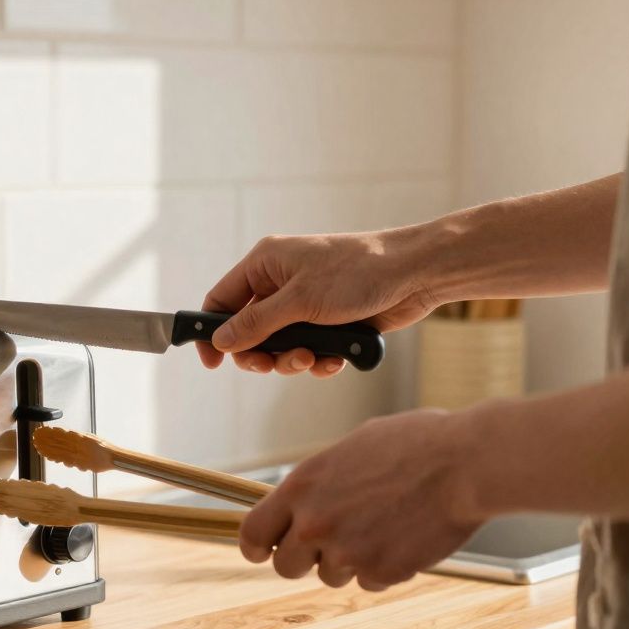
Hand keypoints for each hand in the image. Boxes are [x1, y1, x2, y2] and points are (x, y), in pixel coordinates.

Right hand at [199, 230, 438, 376]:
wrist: (416, 275)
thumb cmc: (358, 273)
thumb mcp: (299, 301)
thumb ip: (256, 323)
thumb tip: (220, 341)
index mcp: (266, 264)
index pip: (222, 300)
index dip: (212, 332)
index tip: (212, 362)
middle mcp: (282, 283)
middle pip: (248, 331)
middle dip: (261, 353)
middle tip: (272, 364)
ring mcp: (306, 304)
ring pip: (279, 347)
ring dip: (293, 360)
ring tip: (314, 358)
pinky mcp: (329, 323)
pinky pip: (309, 351)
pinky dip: (318, 361)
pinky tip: (336, 360)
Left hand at [239, 409, 482, 590]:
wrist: (465, 464)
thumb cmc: (415, 444)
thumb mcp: (351, 448)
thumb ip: (321, 480)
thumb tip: (309, 497)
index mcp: (302, 486)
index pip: (252, 532)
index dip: (255, 547)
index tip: (261, 552)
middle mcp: (316, 523)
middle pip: (285, 567)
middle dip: (303, 560)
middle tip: (328, 545)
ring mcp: (348, 551)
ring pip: (330, 576)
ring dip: (348, 562)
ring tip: (380, 529)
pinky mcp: (382, 572)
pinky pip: (370, 582)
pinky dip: (383, 568)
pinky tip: (404, 538)